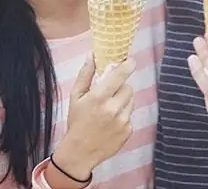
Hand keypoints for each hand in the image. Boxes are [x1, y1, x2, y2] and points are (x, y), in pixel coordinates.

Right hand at [54, 56, 135, 179]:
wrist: (80, 152)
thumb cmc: (76, 122)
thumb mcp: (76, 97)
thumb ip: (85, 75)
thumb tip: (91, 55)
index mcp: (98, 98)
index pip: (119, 76)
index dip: (127, 66)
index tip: (130, 60)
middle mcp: (113, 109)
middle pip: (128, 87)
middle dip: (121, 87)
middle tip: (111, 92)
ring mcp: (122, 121)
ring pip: (131, 100)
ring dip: (123, 100)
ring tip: (110, 108)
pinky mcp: (128, 130)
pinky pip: (130, 115)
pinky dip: (123, 114)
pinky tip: (111, 121)